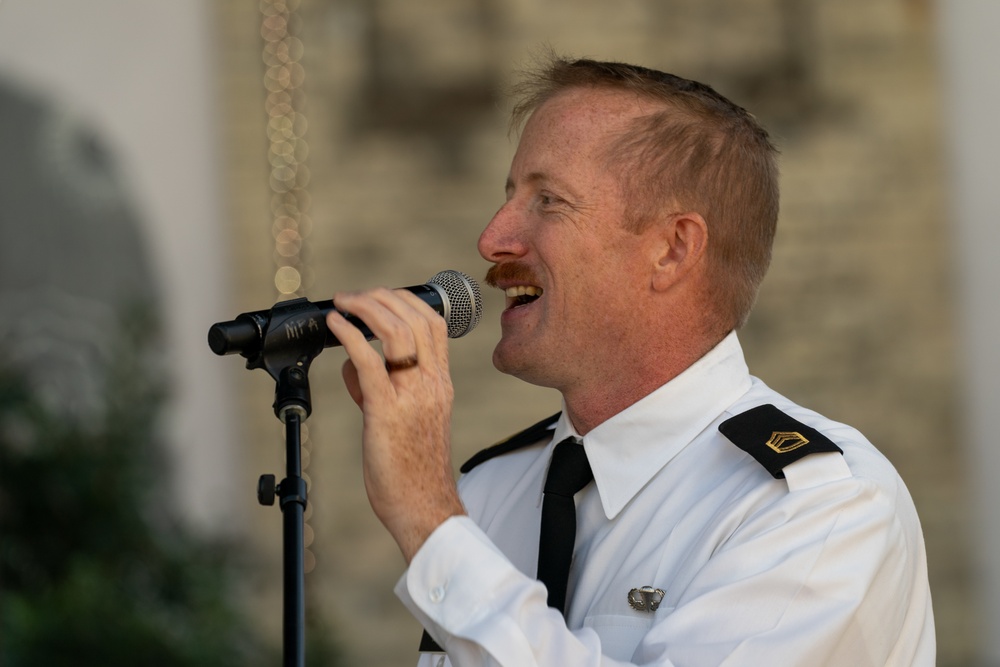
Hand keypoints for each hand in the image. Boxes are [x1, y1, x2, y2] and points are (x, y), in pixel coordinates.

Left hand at [326, 287, 465, 561]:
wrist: (424, 506)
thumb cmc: (413, 468)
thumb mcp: (407, 418)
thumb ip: (378, 387)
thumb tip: (352, 363)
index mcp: (440, 382)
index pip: (433, 324)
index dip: (405, 300)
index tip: (378, 298)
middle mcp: (431, 382)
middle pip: (415, 318)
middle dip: (381, 297)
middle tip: (353, 297)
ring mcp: (411, 395)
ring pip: (396, 331)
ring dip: (365, 309)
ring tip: (343, 304)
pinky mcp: (386, 411)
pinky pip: (369, 362)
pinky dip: (349, 336)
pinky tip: (335, 326)